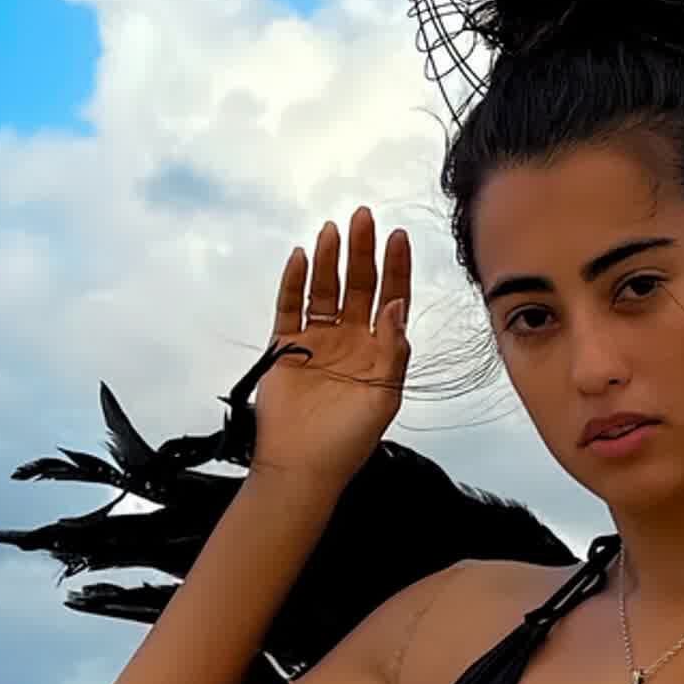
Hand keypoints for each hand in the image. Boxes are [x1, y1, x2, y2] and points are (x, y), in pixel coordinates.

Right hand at [246, 210, 413, 492]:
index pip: (390, 298)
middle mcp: (349, 339)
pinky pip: (289, 306)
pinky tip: (301, 258)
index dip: (395, 267)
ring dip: (329, 259)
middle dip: (361, 251)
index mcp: (378, 350)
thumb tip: (397, 305)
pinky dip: (293, 281)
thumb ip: (393, 350)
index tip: (398, 236)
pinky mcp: (285, 347)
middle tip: (364, 217)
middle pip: (357, 285)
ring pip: (323, 289)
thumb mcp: (385, 396)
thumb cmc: (347, 441)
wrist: (301, 467)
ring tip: (333, 229)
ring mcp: (316, 341)